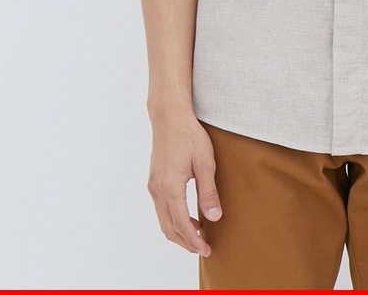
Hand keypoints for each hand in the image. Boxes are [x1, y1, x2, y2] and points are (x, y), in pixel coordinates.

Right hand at [146, 113, 221, 255]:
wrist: (169, 116)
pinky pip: (161, 208)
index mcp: (170, 188)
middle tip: (203, 248)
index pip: (181, 225)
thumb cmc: (189, 135)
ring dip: (179, 232)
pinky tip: (188, 216)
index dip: (194, 241)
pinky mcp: (154, 180)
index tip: (206, 250)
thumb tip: (214, 218)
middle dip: (185, 242)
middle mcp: (157, 190)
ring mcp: (153, 186)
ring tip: (198, 235)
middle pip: (169, 228)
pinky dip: (173, 219)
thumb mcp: (205, 163)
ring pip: (163, 220)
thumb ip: (209, 192)